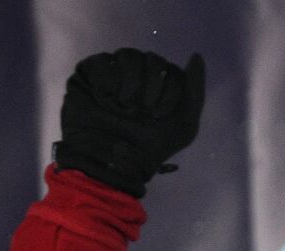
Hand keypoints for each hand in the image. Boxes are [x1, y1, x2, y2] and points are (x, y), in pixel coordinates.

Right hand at [53, 49, 204, 197]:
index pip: (173, 71)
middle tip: (144, 110)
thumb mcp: (184, 125)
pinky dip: (107, 81)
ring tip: (125, 107)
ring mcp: (114, 74)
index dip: (171, 91)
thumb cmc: (150, 148)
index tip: (160, 115)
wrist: (112, 161)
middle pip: (152, 59)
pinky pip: (101, 61)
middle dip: (152, 86)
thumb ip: (194, 91)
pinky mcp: (88, 75)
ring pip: (128, 55)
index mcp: (161, 88)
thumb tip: (197, 56)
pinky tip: (105, 99)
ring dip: (132, 84)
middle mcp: (139, 78)